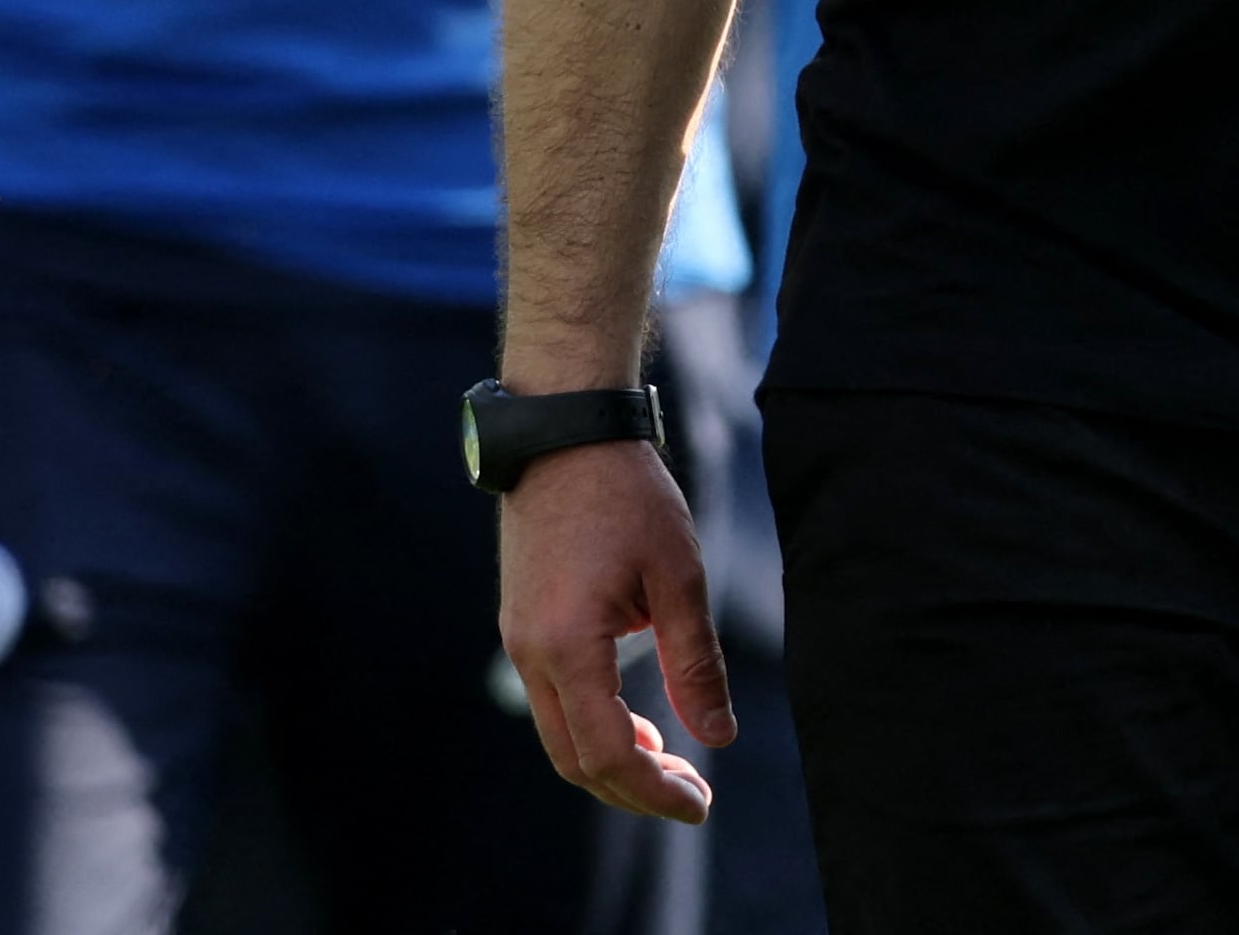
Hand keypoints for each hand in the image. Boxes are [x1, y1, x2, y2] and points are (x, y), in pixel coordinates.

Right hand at [501, 440, 734, 823]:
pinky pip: (552, 702)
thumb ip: (695, 662)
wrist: (565, 434)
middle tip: (694, 795)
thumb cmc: (627, 495)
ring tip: (673, 766)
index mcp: (568, 646)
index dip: (655, 792)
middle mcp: (530, 653)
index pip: (608, 753)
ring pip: (559, 736)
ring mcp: (518, 641)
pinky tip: (638, 724)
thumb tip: (719, 735)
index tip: (700, 805)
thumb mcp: (678, 576)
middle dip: (634, 790)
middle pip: (575, 760)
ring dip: (613, 762)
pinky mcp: (522, 626)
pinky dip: (593, 727)